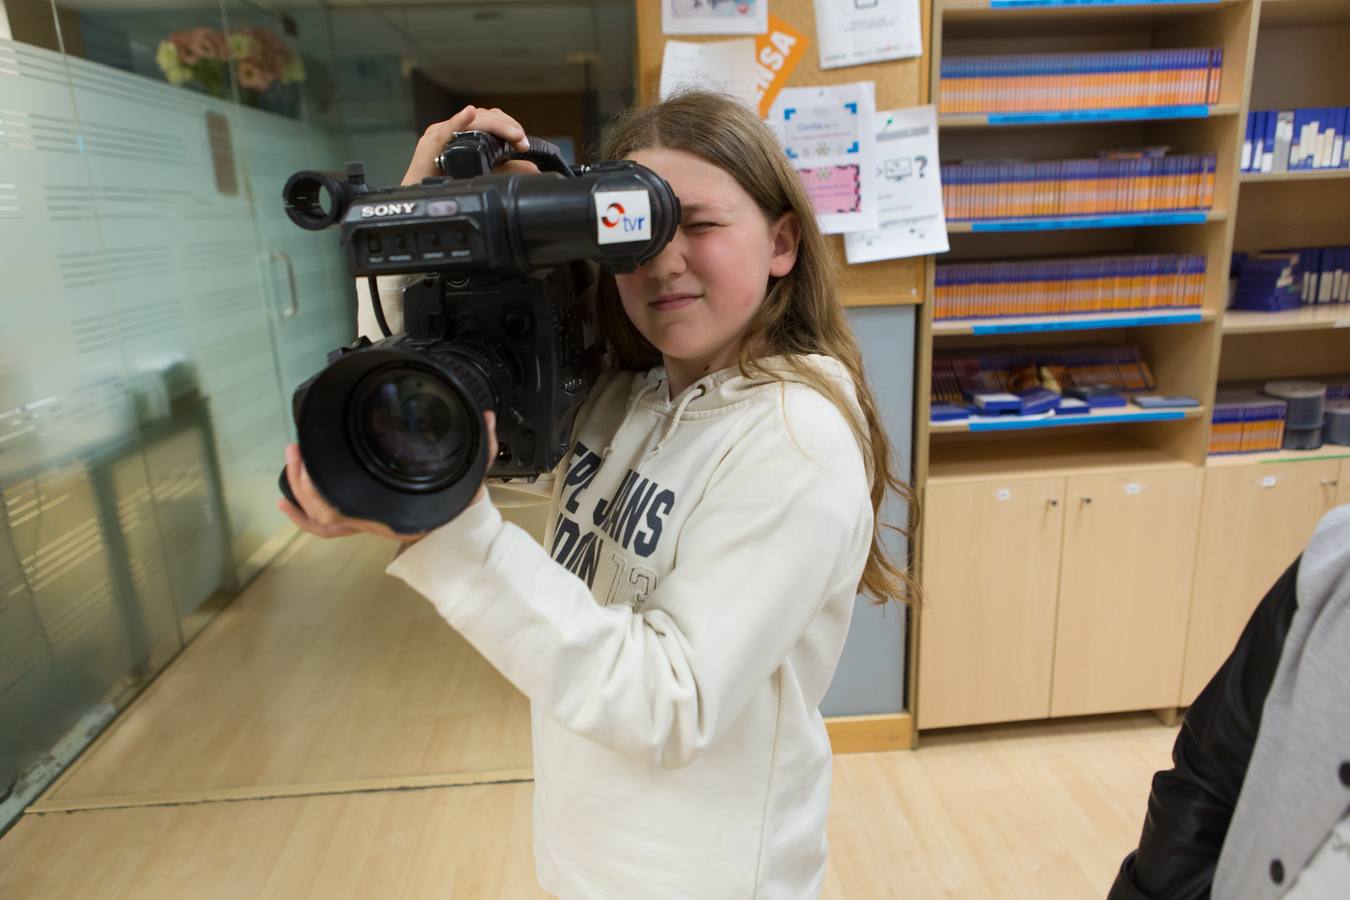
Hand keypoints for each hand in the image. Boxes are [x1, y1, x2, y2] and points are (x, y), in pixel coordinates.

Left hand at [277, 411, 498, 543]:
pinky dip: (303, 517)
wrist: (463, 541)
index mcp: (390, 511)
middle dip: (302, 480)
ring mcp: (365, 523)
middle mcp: (372, 520)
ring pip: (320, 519)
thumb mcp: (473, 475)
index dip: (317, 485)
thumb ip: (481, 445)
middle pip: (323, 510)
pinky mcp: (362, 521)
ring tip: (292, 459)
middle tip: (295, 449)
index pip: (342, 507)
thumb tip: (486, 415)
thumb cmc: (461, 510)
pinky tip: (285, 502)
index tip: (306, 456)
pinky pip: (325, 528)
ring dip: (300, 491)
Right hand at [402, 106, 540, 185]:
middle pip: (484, 116)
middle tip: (520, 140)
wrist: (417, 200)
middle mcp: (452, 129)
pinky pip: (445, 132)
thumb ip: (506, 170)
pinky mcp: (430, 144)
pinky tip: (469, 114)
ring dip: (493, 124)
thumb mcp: (483, 175)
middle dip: (505, 126)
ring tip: (511, 133)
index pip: (491, 118)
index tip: (523, 142)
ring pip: (471, 120)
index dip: (509, 126)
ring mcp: (440, 134)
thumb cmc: (444, 185)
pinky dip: (458, 122)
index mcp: (465, 133)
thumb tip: (532, 168)